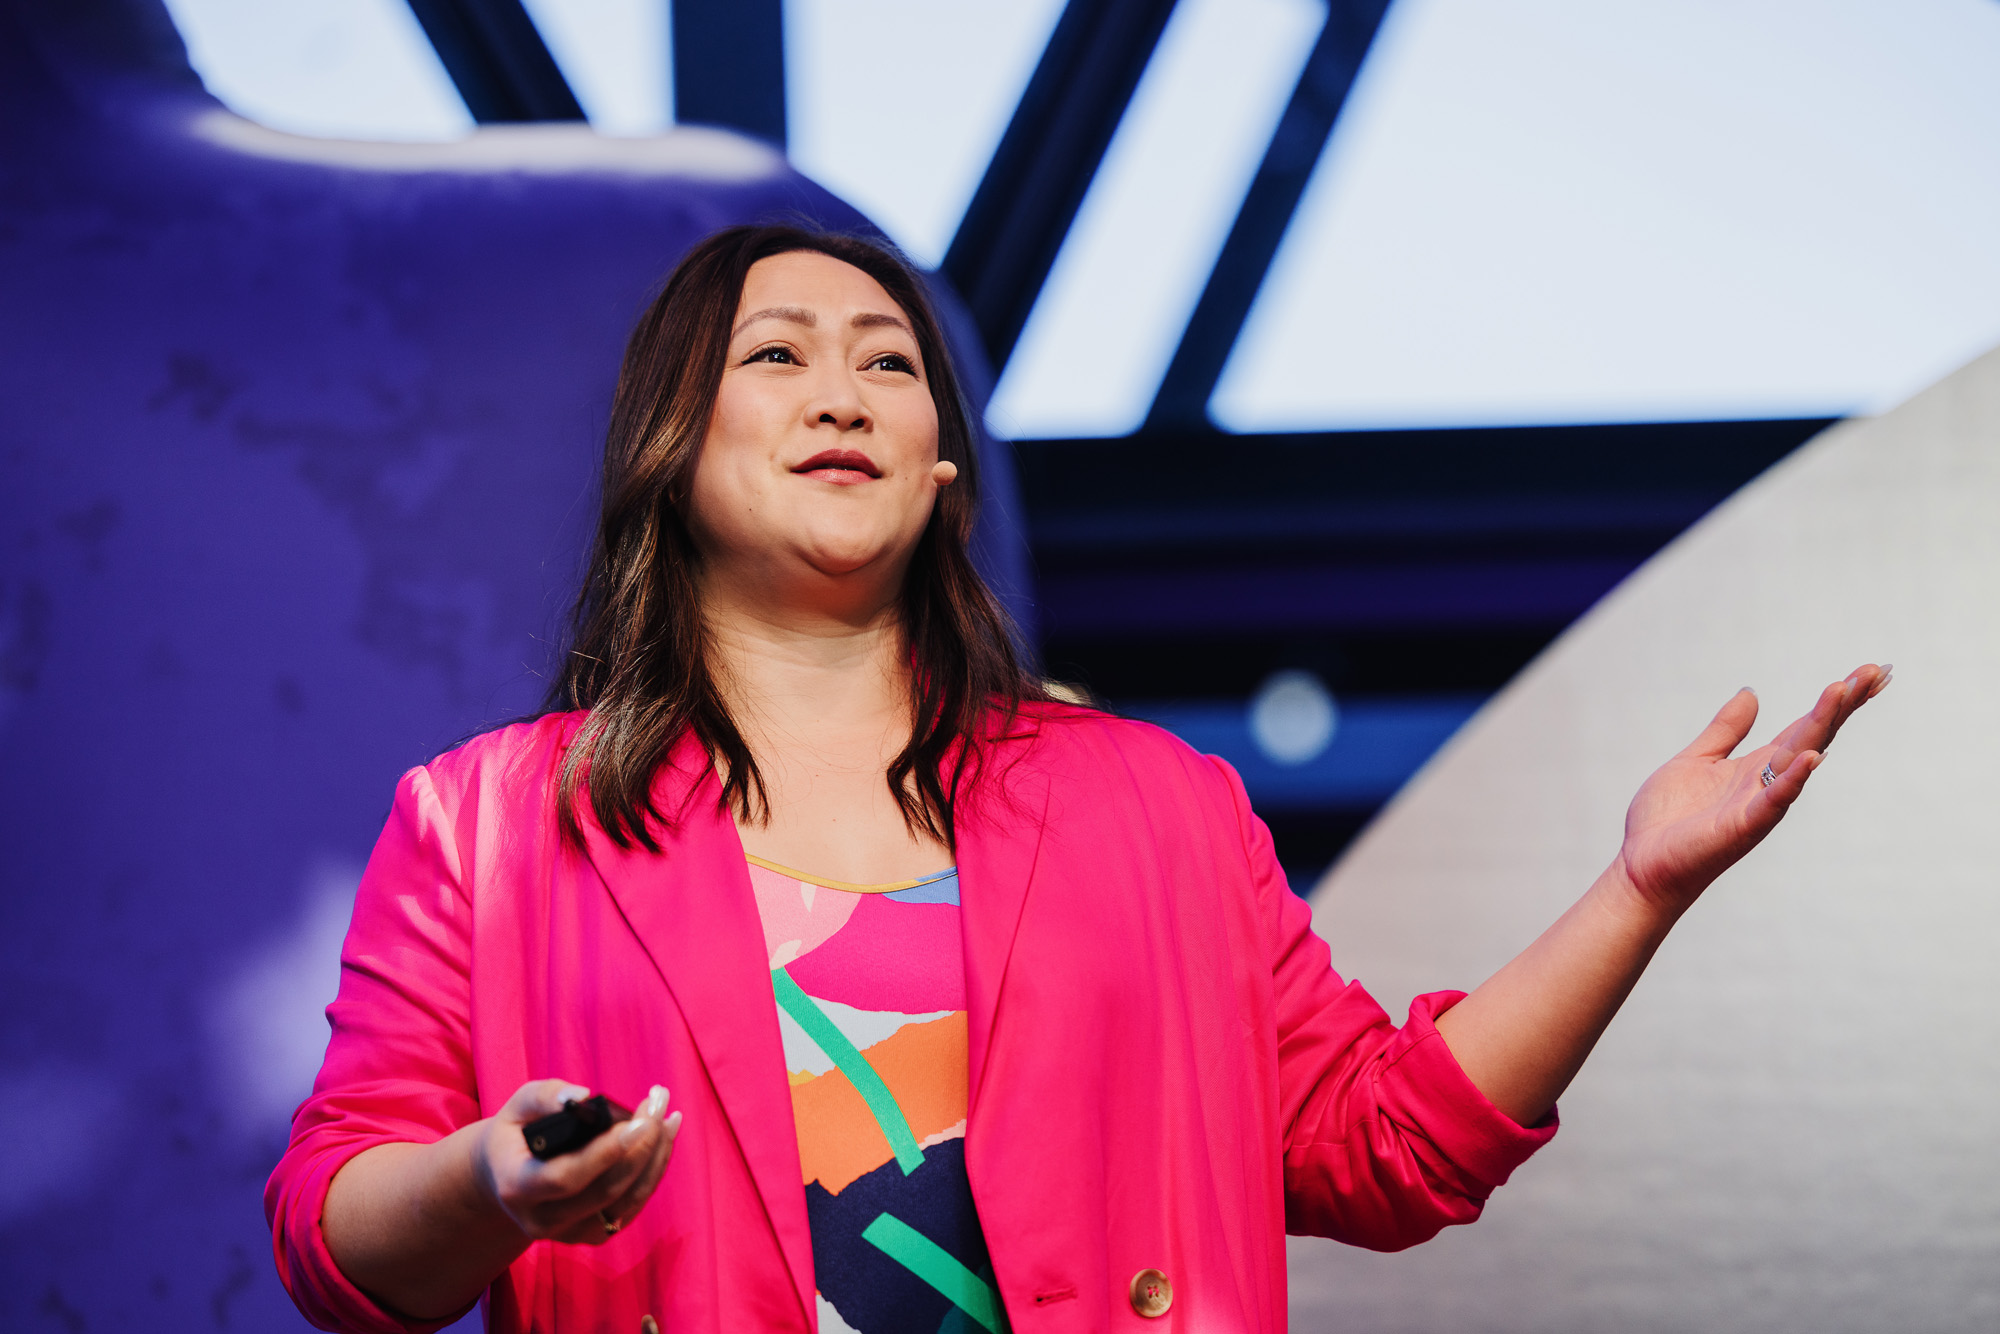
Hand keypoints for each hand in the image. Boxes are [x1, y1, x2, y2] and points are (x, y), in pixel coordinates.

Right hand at [473, 1079, 680, 1244]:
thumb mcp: (517, 1107)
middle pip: (606, 1190)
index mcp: (517, 1187)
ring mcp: (569, 1233)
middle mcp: (542, 1220)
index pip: (566, 1178)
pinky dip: (653, 1170)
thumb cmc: (516, 1134)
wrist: (505, 1178)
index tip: (639, 1122)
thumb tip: (583, 1097)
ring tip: (669, 1115)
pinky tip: (664, 1136)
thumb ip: (545, 1097)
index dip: (605, 1153)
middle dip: (641, 1146)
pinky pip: (633, 1205)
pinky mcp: (593, 1233)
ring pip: (627, 1200)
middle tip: (658, 1104)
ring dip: (655, 1156)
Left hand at [1615, 663, 1890, 916]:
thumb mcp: (1697, 760)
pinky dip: (1793, 778)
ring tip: (1842, 689)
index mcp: (1757, 766)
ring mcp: (1760, 804)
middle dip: (1843, 704)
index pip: (1805, 726)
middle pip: (1814, 735)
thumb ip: (1725, 730)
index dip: (1836, 700)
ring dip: (1822, 724)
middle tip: (1875, 671)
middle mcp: (1768, 782)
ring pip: (1799, 757)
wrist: (1644, 865)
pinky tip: (1811, 756)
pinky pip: (1774, 800)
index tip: (1869, 672)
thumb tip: (1751, 693)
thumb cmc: (1668, 820)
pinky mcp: (1743, 825)